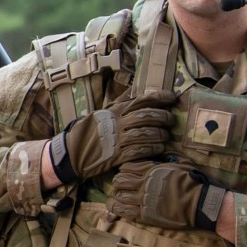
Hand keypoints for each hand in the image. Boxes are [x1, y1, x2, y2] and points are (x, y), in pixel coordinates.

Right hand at [49, 89, 175, 183]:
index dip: (160, 97)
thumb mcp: (106, 112)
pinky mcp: (117, 156)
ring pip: (145, 134)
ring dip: (160, 135)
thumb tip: (136, 91)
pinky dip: (152, 149)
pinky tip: (159, 148)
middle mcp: (118, 123)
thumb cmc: (93, 130)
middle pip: (146, 116)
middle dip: (163, 117)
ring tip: (166, 136)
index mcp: (117, 110)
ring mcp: (118, 139)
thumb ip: (122, 103)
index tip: (172, 97)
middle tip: (172, 120)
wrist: (74, 151)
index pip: (142, 99)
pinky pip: (139, 151)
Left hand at [107, 160, 226, 230]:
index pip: (127, 167)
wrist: (200, 203)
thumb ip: (166, 157)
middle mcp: (144, 184)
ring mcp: (144, 200)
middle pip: (119, 180)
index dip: (125, 169)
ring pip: (119, 196)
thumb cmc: (192, 181)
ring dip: (117, 195)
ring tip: (119, 196)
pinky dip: (117, 208)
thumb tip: (159, 152)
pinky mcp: (145, 216)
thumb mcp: (180, 162)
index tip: (128, 172)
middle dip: (119, 181)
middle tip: (123, 185)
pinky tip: (115, 207)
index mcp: (151, 170)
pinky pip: (124, 211)